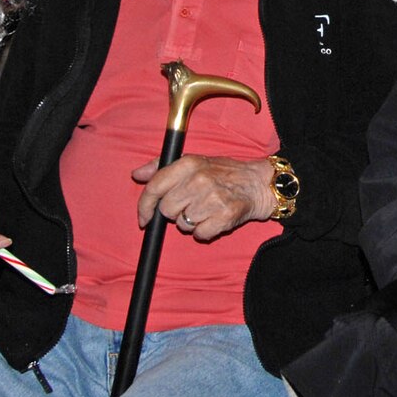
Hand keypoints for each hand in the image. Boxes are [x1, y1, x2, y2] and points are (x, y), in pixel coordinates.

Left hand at [135, 155, 274, 240]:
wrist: (258, 183)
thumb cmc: (223, 173)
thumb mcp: (194, 162)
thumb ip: (162, 167)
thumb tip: (137, 175)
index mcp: (188, 164)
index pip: (155, 187)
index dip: (144, 206)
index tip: (143, 218)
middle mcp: (199, 180)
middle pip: (167, 210)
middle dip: (175, 212)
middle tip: (190, 204)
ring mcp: (212, 199)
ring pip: (182, 224)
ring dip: (191, 222)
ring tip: (206, 209)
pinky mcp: (224, 217)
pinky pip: (199, 234)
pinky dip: (205, 231)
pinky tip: (214, 218)